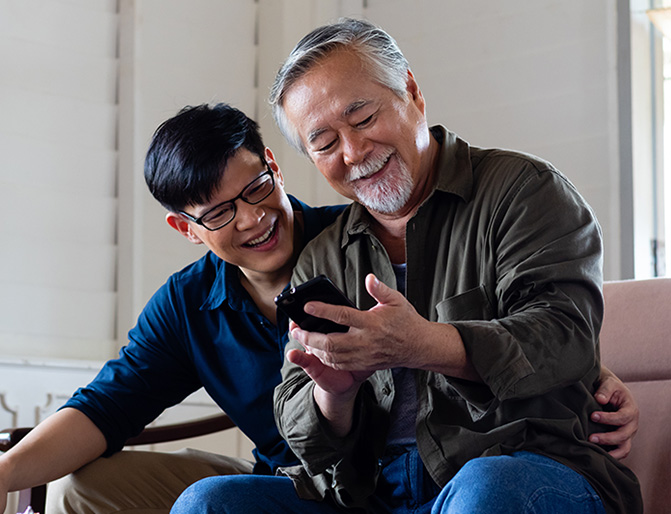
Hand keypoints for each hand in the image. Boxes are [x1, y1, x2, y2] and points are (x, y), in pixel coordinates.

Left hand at [290, 274, 428, 371]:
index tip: (307, 306)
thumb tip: (369, 278)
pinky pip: (340, 365)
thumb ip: (380, 289)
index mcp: (372, 323)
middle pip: (331, 342)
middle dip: (309, 337)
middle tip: (295, 330)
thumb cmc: (406, 321)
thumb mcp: (396, 300)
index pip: (342, 316)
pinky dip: (325, 359)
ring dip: (314, 349)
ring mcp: (364, 355)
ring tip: (302, 340)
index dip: (323, 311)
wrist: (419, 347)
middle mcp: (366, 341)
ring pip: (332, 356)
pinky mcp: (364, 364)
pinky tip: (317, 351)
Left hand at [589, 367, 637, 458]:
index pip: (623, 417)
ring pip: (624, 449)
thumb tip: (599, 399)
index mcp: (631, 410)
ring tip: (595, 451)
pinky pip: (618, 452)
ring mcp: (627, 434)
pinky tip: (597, 456)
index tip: (593, 416)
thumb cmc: (609, 388)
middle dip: (607, 438)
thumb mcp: (609, 383)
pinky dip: (610, 456)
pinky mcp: (620, 440)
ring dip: (611, 452)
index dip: (608, 418)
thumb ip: (605, 390)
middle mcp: (631, 425)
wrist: (610, 392)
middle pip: (624, 436)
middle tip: (590, 438)